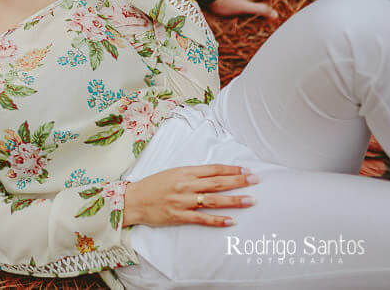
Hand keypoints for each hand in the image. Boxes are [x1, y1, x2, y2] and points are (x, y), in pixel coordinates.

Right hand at [122, 164, 257, 227]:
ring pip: (213, 200)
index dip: (231, 169)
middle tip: (256, 180)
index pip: (212, 169)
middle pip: (217, 183)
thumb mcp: (171, 173)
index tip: (246, 170)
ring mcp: (182, 201)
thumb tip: (213, 175)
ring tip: (251, 200)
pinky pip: (202, 218)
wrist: (133, 200)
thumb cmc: (152, 186)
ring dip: (234, 200)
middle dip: (238, 181)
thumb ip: (191, 174)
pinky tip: (231, 220)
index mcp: (184, 172)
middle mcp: (185, 185)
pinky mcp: (178, 215)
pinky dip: (217, 220)